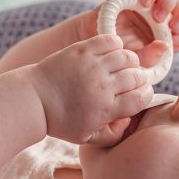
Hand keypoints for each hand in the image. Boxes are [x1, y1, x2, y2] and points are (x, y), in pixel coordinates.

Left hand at [30, 34, 153, 147]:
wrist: (33, 99)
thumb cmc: (60, 120)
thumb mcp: (86, 138)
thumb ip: (112, 135)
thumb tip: (129, 119)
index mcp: (106, 109)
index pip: (142, 97)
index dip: (144, 95)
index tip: (136, 94)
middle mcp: (102, 86)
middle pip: (137, 76)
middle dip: (138, 78)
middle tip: (128, 80)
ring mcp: (92, 66)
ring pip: (127, 56)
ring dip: (129, 61)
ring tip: (120, 66)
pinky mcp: (82, 50)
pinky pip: (110, 40)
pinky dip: (115, 44)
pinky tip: (108, 52)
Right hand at [76, 0, 178, 67]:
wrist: (92, 45)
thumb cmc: (115, 56)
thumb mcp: (134, 62)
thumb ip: (150, 58)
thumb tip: (164, 45)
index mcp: (164, 37)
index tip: (177, 40)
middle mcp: (158, 19)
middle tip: (174, 27)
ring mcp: (146, 4)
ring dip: (168, 3)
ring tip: (159, 17)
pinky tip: (145, 3)